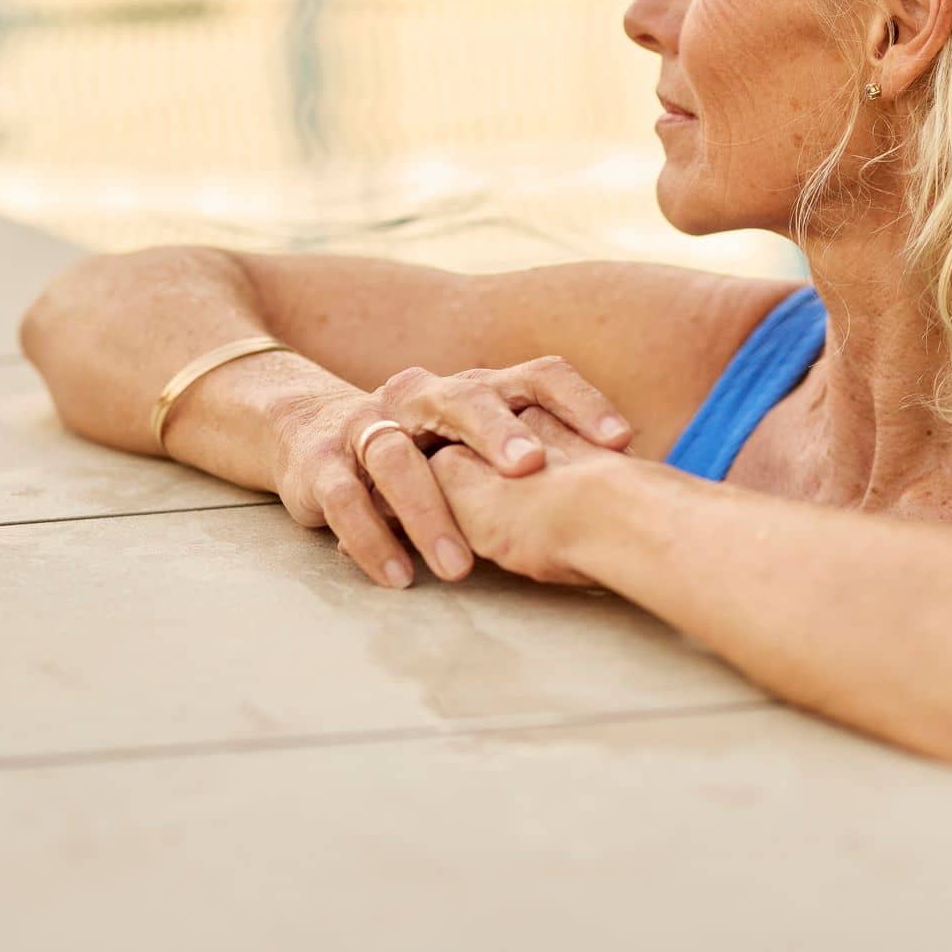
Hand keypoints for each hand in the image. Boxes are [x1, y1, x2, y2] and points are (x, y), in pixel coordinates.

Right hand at [273, 358, 633, 588]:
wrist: (311, 431)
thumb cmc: (428, 449)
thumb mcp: (485, 443)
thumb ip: (545, 455)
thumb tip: (641, 487)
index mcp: (477, 386)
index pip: (537, 375)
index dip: (580, 403)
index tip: (621, 443)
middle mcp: (425, 393)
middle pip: (466, 399)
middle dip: (498, 434)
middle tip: (531, 470)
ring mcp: (370, 425)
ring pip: (398, 457)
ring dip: (428, 511)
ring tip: (459, 568)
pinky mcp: (322, 464)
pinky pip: (345, 499)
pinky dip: (370, 538)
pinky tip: (397, 575)